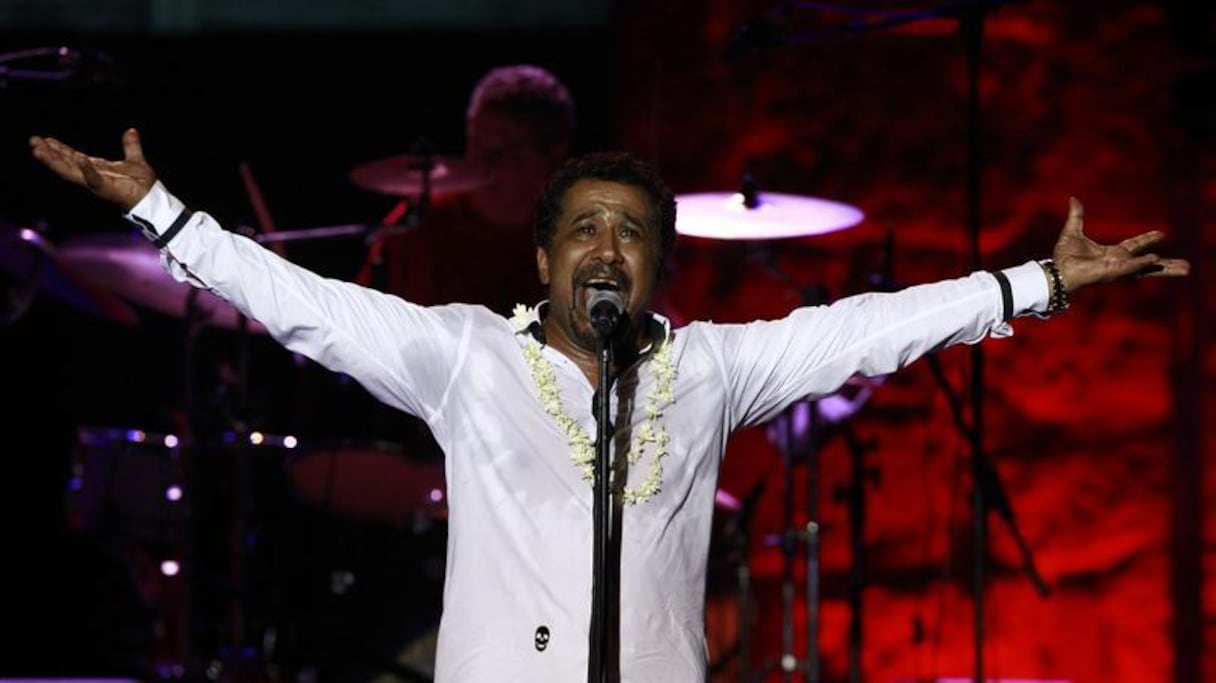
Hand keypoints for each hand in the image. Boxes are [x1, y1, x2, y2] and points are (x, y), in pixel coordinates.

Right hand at [29, 128, 156, 211]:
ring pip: (71, 172)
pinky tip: (79, 158)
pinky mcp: (108, 189)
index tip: (45, 139)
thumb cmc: (143, 184)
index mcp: (97, 168)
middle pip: (66, 164)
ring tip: (39, 150)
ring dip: (55, 161)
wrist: (154, 199)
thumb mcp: (135, 159)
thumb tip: (131, 131)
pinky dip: (87, 169)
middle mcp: (93, 176)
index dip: (59, 149)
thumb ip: (131, 146)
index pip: (73, 157)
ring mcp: (98, 183)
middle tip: (33, 142)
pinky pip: (94, 179)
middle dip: (49, 153)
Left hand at [1053, 197, 1189, 292]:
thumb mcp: (1072, 231)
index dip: (1147, 240)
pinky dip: (1143, 262)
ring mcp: (1118, 269)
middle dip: (1166, 264)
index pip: (1134, 246)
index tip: (1161, 234)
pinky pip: (1132, 267)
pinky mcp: (1114, 272)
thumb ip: (1077, 216)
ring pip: (1147, 269)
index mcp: (1111, 254)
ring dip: (1165, 269)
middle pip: (1148, 262)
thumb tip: (1073, 199)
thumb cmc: (1063, 257)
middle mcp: (1118, 263)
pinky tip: (1156, 258)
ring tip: (1185, 269)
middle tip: (1185, 265)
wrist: (1057, 271)